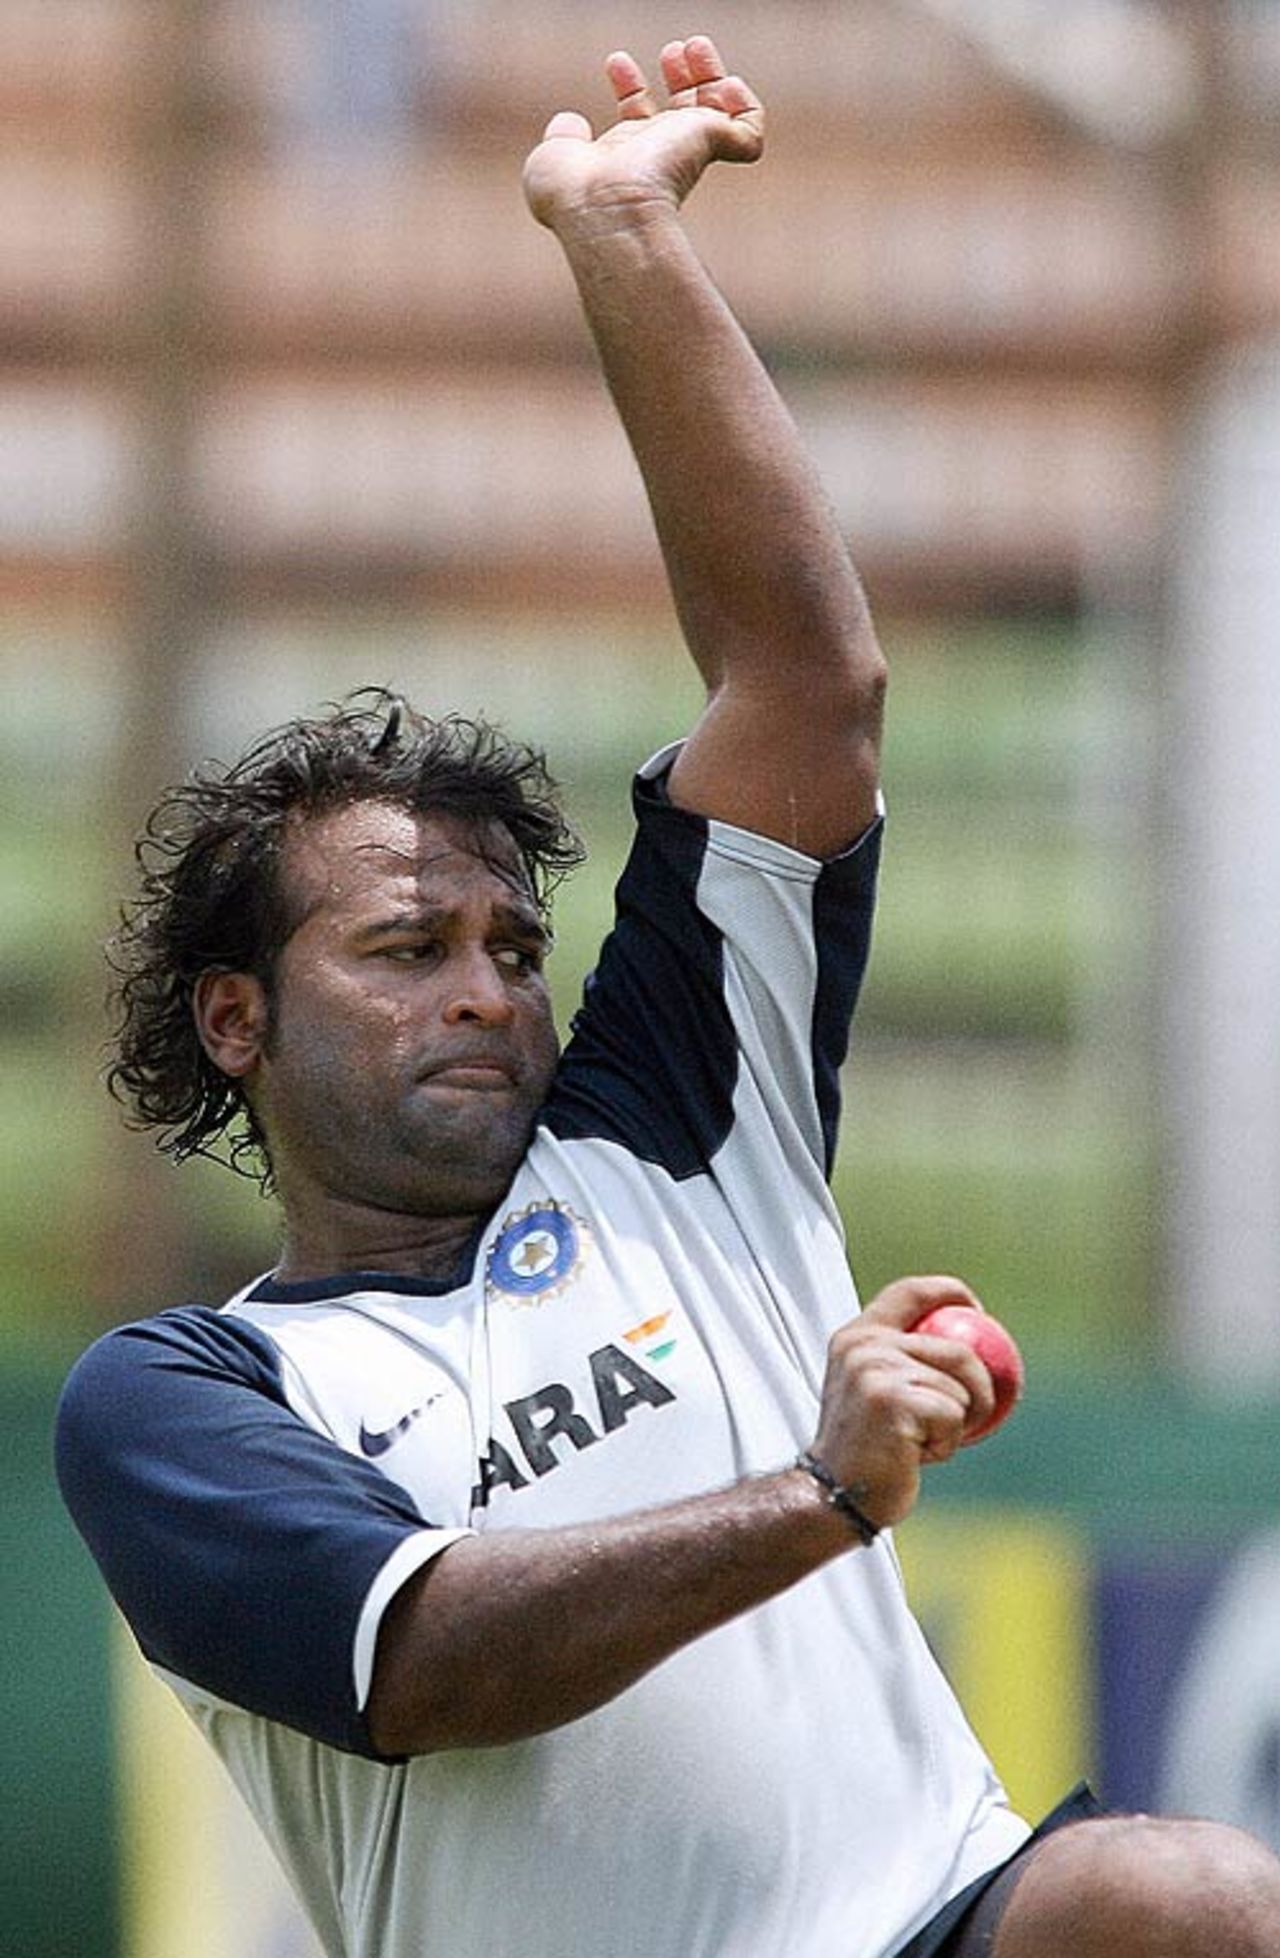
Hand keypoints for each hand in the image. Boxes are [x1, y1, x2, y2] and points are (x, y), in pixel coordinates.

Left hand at [523, 35, 763, 234]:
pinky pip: (748, 131)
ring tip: (693, 45)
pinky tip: (726, 86)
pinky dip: (744, 105)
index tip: (616, 60)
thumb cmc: (574, 193)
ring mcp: (689, 154)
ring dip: (710, 75)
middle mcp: (660, 158)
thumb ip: (563, 136)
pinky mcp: (713, 146)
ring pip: (718, 116)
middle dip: (679, 75)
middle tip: (673, 50)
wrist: (604, 207)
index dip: (630, 87)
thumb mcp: (554, 157)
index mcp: (626, 160)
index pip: (638, 120)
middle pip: (681, 113)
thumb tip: (570, 123)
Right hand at [807, 1277, 999, 1529]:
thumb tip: (969, 1348)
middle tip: (980, 1411)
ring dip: (957, 1424)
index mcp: (856, 1336)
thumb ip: (905, 1362)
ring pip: (959, 1389)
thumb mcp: (875, 1390)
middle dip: (981, 1384)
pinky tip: (918, 1457)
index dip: (949, 1292)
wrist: (832, 1494)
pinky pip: (952, 1417)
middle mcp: (864, 1346)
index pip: (909, 1292)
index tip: (976, 1309)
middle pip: (956, 1349)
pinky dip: (948, 1444)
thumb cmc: (867, 1449)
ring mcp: (876, 1372)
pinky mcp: (894, 1402)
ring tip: (923, 1443)